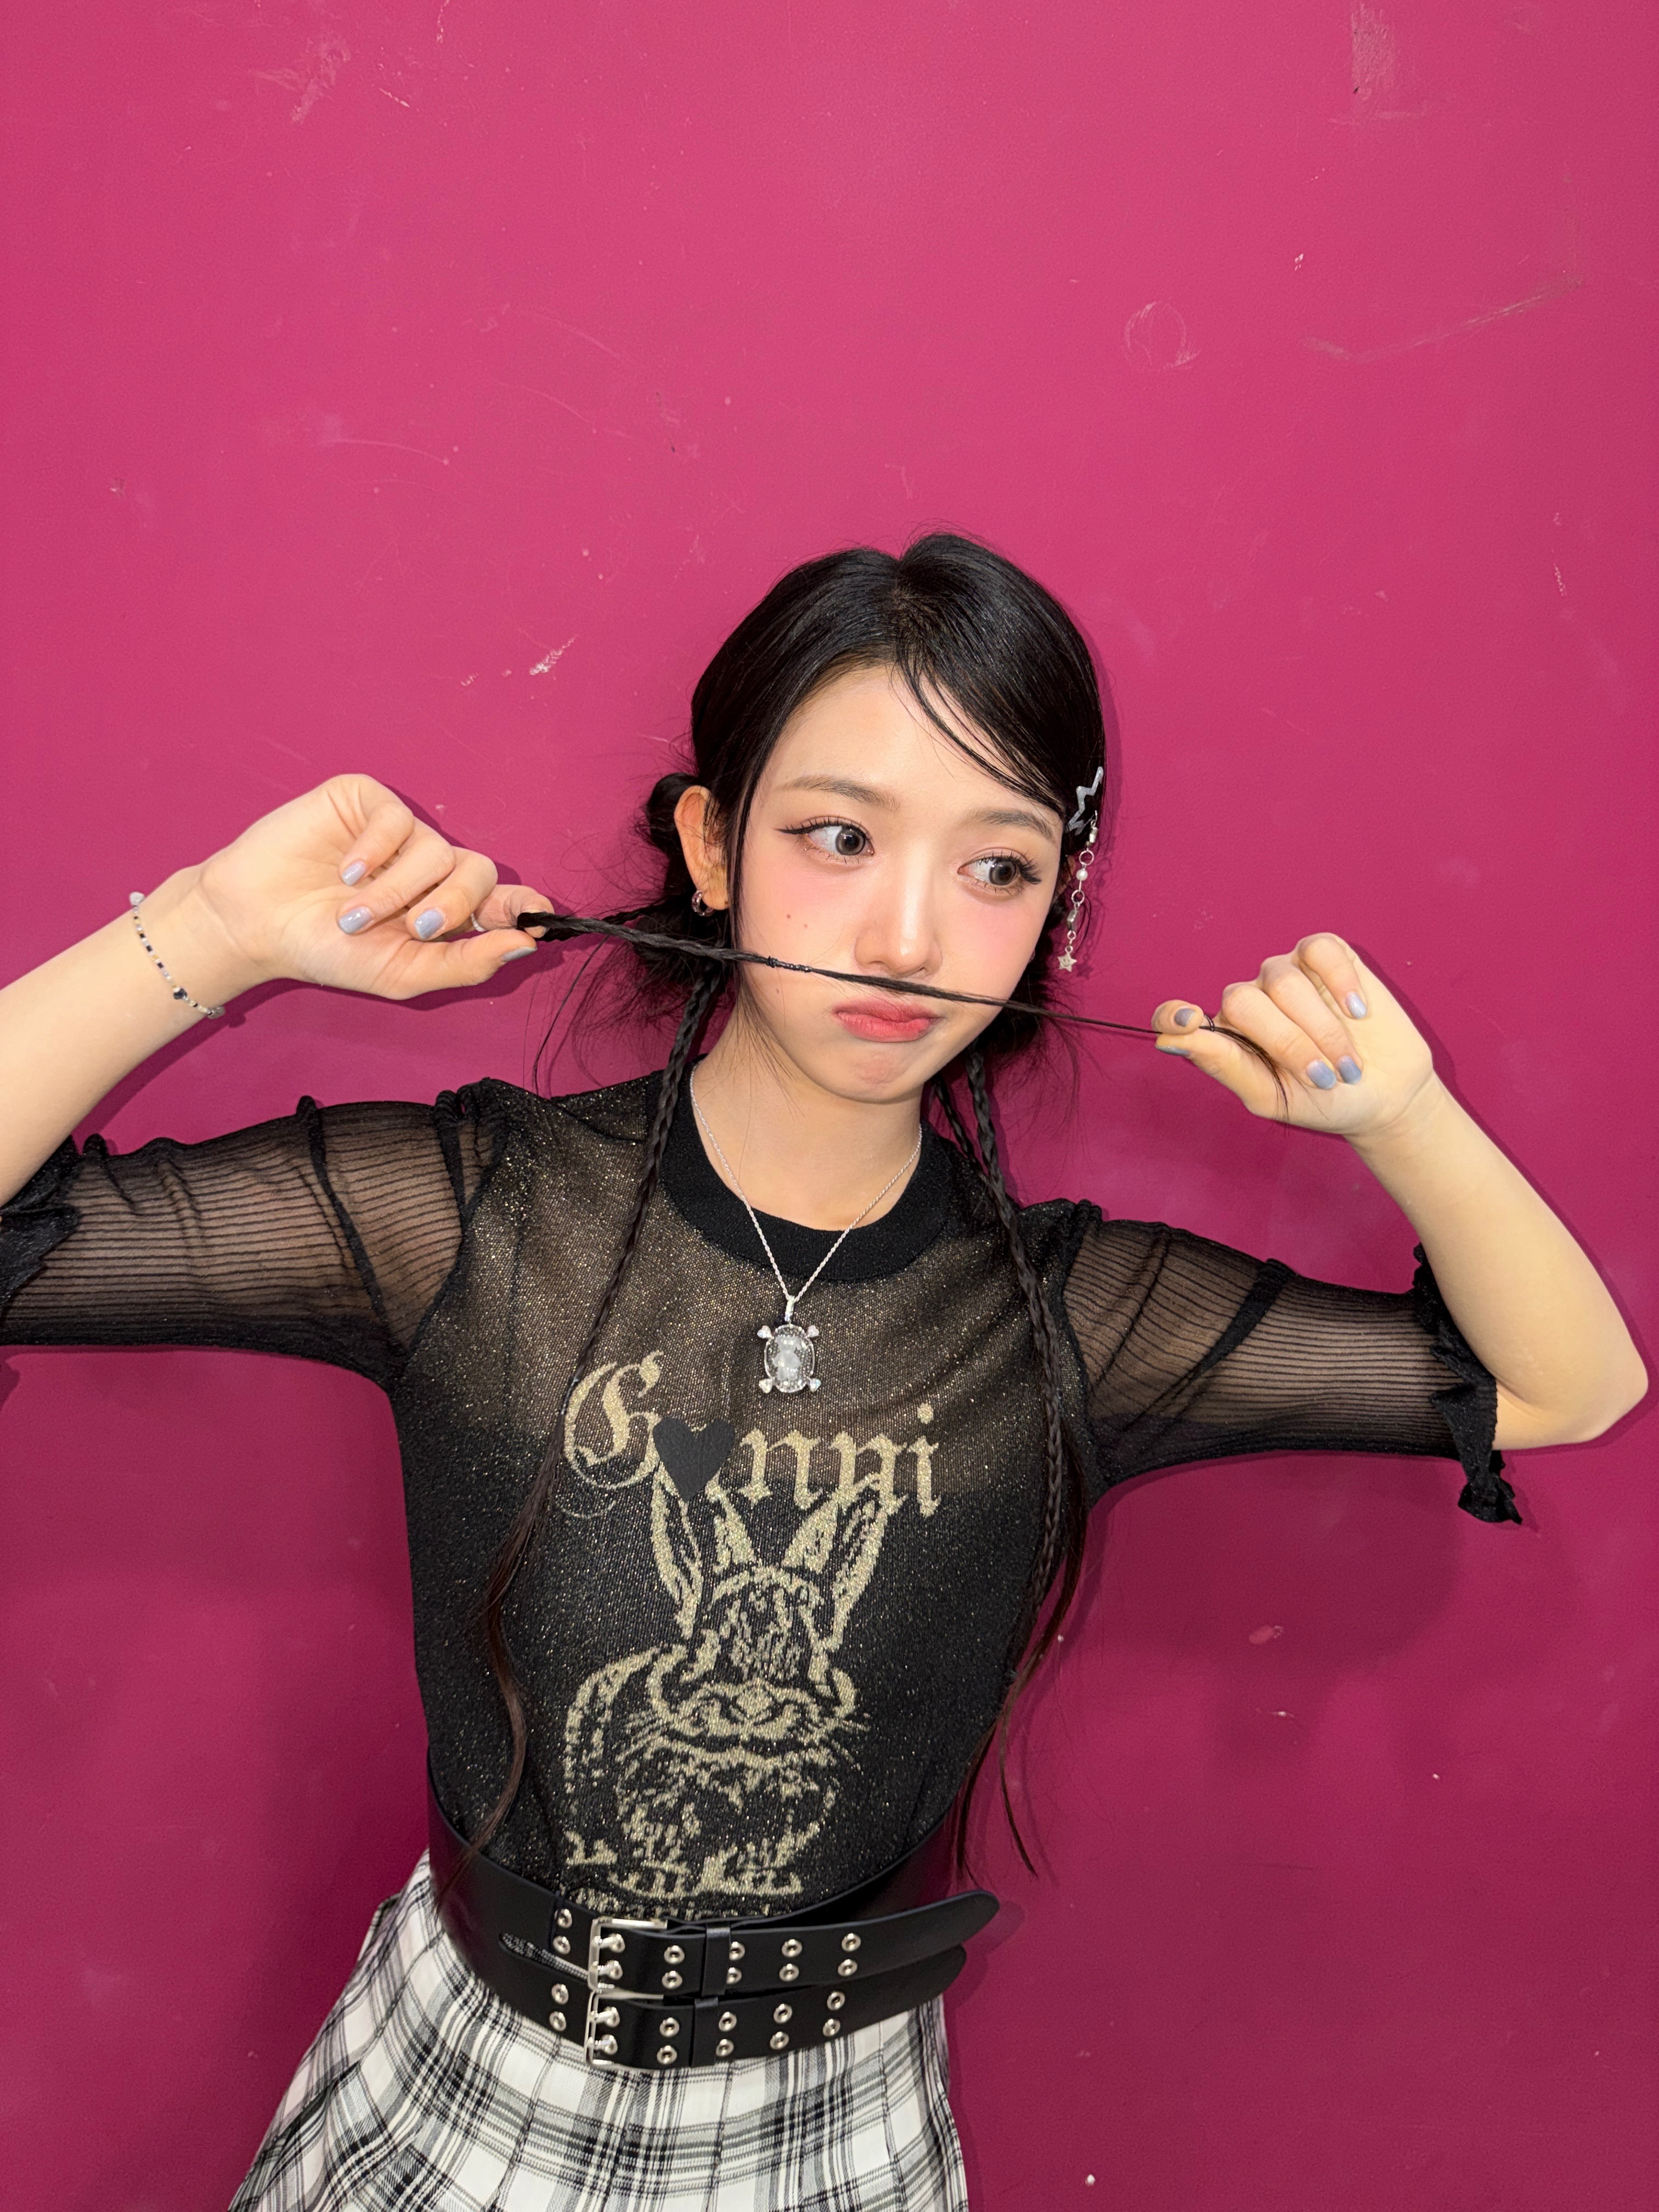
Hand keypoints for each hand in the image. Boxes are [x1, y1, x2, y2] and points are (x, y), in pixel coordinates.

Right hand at [186, 774, 551, 998]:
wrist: (256, 923)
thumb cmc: (326, 951)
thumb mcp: (402, 973)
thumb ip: (466, 962)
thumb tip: (526, 944)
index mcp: (443, 909)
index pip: (501, 899)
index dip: (523, 906)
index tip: (537, 916)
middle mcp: (428, 868)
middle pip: (479, 871)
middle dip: (454, 904)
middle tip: (415, 928)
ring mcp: (399, 833)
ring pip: (437, 850)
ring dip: (396, 890)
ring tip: (352, 914)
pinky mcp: (366, 801)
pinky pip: (397, 819)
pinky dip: (375, 852)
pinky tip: (344, 871)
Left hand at [1151, 933, 1436, 1138]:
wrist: (1383, 1095)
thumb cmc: (1323, 1101)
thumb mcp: (1270, 1096)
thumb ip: (1223, 1065)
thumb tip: (1168, 1041)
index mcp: (1228, 1034)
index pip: (1179, 1015)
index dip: (1174, 1015)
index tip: (1187, 1021)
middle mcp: (1252, 998)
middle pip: (1242, 1000)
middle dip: (1287, 1042)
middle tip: (1324, 1078)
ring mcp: (1288, 973)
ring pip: (1283, 981)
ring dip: (1321, 1028)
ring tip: (1348, 1063)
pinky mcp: (1327, 956)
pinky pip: (1320, 950)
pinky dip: (1341, 981)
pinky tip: (1358, 1012)